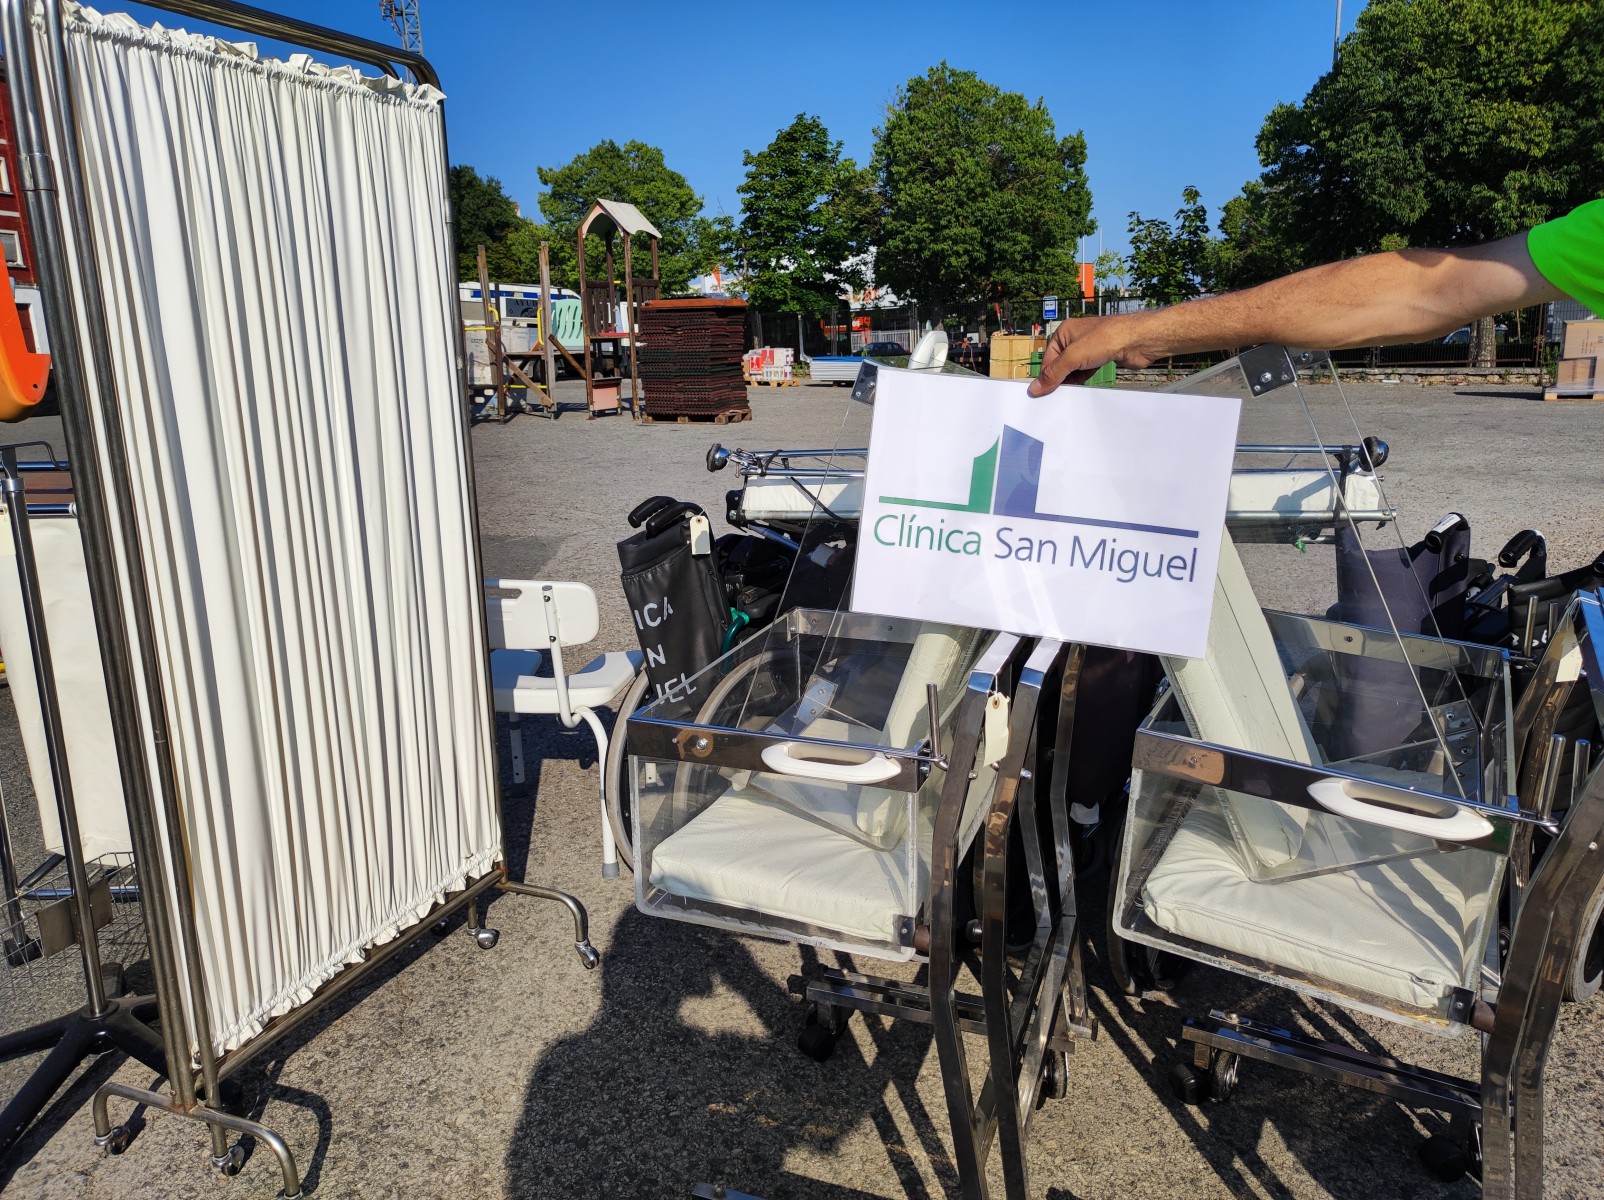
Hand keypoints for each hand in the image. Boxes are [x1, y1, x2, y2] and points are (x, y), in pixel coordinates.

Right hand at [1026, 314, 1153, 396]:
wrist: (1137, 340)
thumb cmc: (1107, 338)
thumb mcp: (1073, 357)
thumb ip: (1053, 373)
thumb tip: (1035, 388)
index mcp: (1064, 332)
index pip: (1048, 359)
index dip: (1047, 376)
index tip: (1045, 393)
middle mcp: (1075, 338)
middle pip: (1060, 365)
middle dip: (1059, 379)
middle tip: (1057, 396)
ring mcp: (1089, 348)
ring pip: (1073, 369)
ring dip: (1072, 381)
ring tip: (1070, 393)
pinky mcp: (1100, 357)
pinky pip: (1085, 372)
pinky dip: (1082, 380)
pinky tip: (1081, 388)